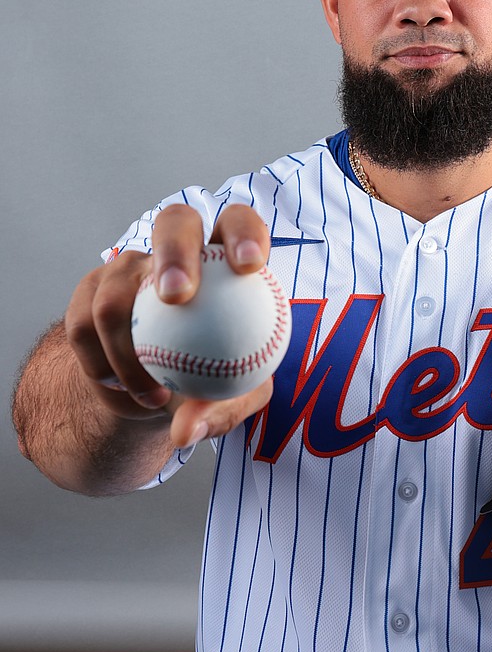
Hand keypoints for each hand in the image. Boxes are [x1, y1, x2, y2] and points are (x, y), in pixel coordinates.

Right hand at [65, 204, 274, 447]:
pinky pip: (82, 326)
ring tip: (153, 395)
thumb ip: (221, 410)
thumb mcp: (234, 400)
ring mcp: (128, 269)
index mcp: (223, 260)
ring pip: (114, 295)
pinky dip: (101, 365)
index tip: (248, 268)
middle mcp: (175, 251)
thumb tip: (187, 429)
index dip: (243, 233)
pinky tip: (121, 388)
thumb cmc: (210, 385)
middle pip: (174, 222)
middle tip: (178, 297)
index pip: (237, 223)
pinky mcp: (89, 293)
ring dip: (127, 355)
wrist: (153, 393)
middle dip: (174, 251)